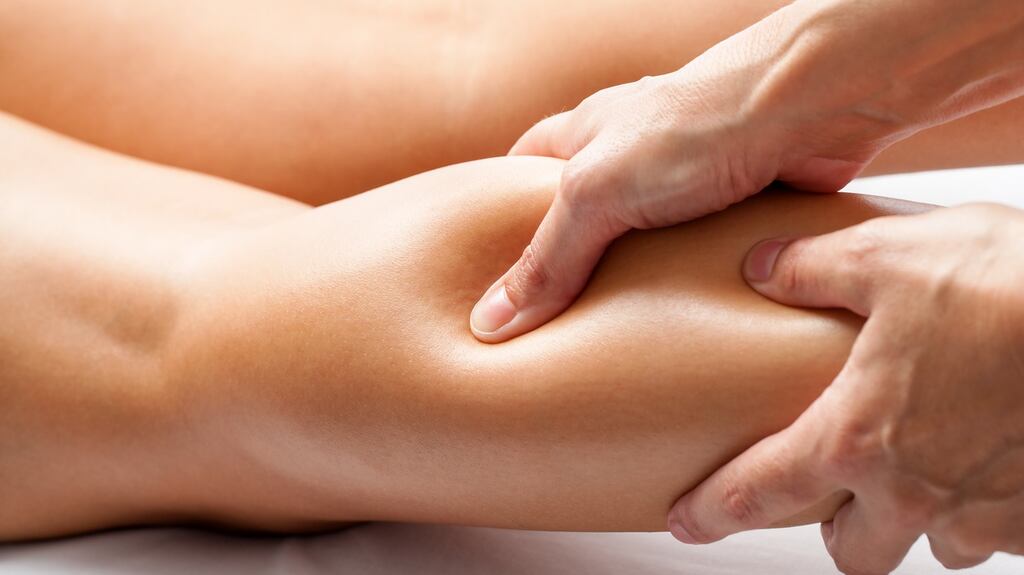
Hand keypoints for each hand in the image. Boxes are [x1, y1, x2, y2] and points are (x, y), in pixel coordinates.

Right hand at [469, 0, 1023, 343]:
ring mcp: (681, 178)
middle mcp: (628, 152)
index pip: (518, 171)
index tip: (484, 269)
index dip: (495, 214)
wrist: (810, 108)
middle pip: (578, 210)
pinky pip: (692, 256)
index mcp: (583, 134)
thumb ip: (548, 259)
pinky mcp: (730, 206)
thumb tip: (490, 322)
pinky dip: (682, 287)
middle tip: (545, 321)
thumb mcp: (597, 193)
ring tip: (603, 338)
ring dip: (626, 281)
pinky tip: (675, 323)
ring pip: (637, 239)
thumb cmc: (697, 125)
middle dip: (564, 261)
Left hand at [667, 203, 1023, 573]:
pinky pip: (996, 535)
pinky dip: (982, 508)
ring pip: (931, 548)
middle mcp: (913, 492)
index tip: (685, 522)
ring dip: (916, 519)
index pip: (759, 491)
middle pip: (850, 551)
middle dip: (835, 526)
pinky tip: (988, 459)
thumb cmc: (1008, 287)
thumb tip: (760, 266)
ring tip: (922, 467)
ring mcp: (982, 514)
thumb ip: (811, 267)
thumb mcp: (889, 254)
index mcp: (855, 437)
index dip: (713, 511)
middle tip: (834, 489)